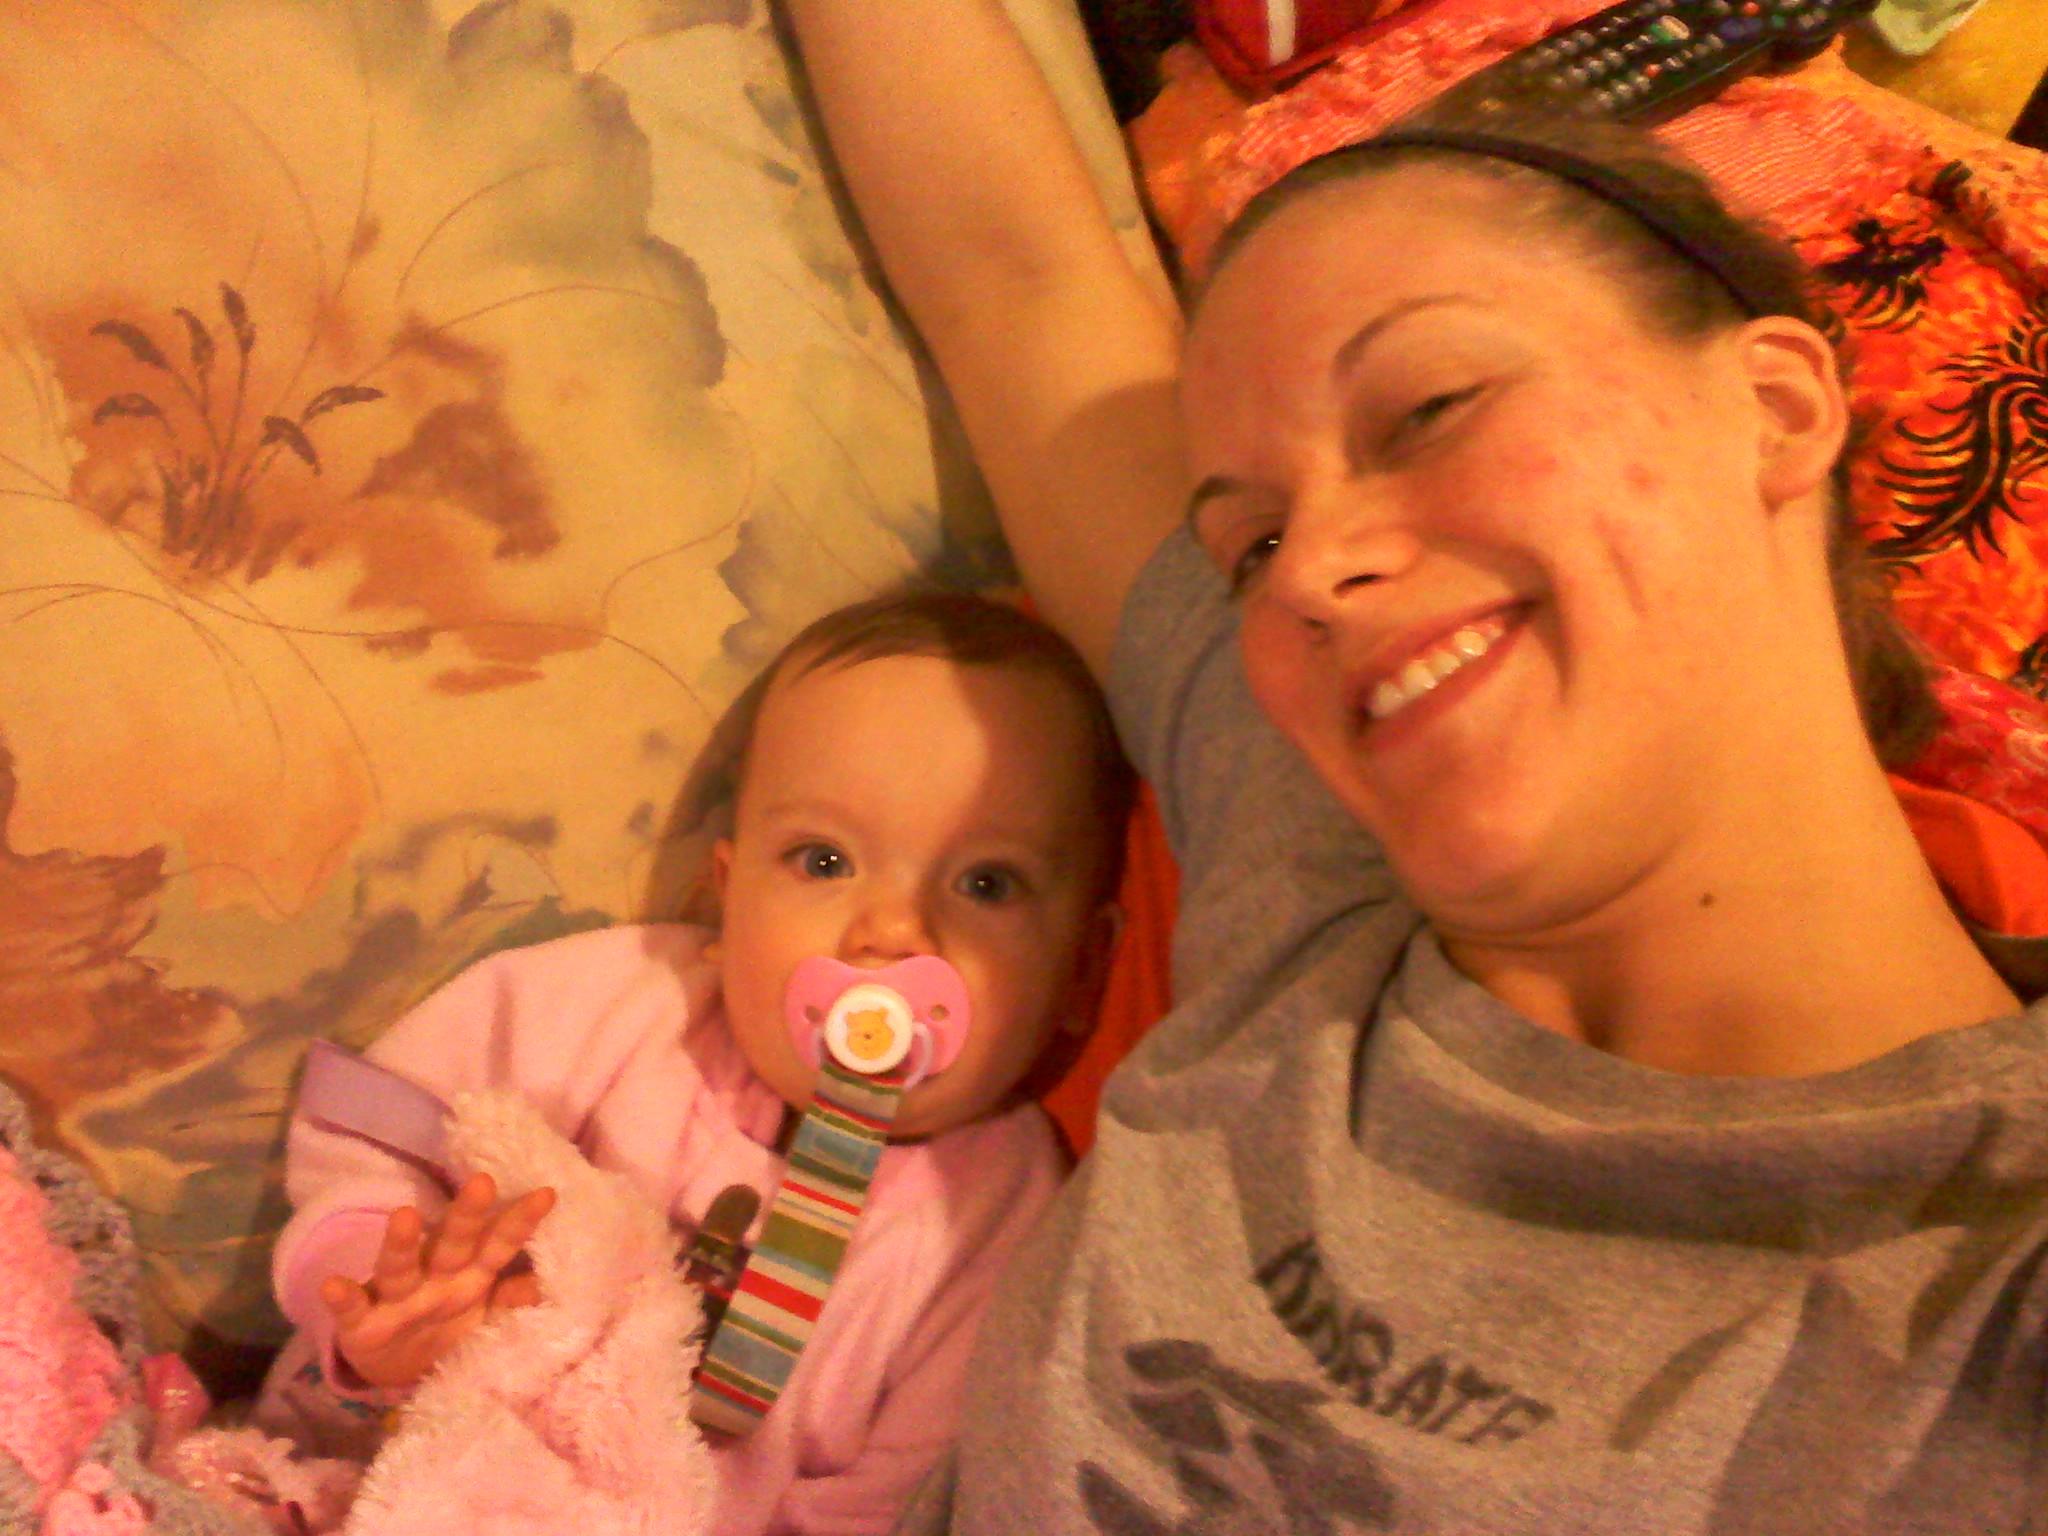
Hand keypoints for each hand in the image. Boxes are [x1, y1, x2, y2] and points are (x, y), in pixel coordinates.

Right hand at [320, 1171, 555, 1389]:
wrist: (395, 1368)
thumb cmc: (446, 1324)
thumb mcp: (483, 1315)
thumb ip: (513, 1297)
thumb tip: (554, 1283)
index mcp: (469, 1275)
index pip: (499, 1245)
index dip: (521, 1223)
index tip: (547, 1195)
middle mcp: (435, 1278)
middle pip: (453, 1244)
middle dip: (468, 1215)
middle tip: (484, 1182)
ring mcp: (397, 1299)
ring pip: (400, 1268)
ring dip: (402, 1243)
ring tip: (405, 1216)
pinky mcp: (361, 1325)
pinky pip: (351, 1309)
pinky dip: (342, 1297)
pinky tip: (333, 1285)